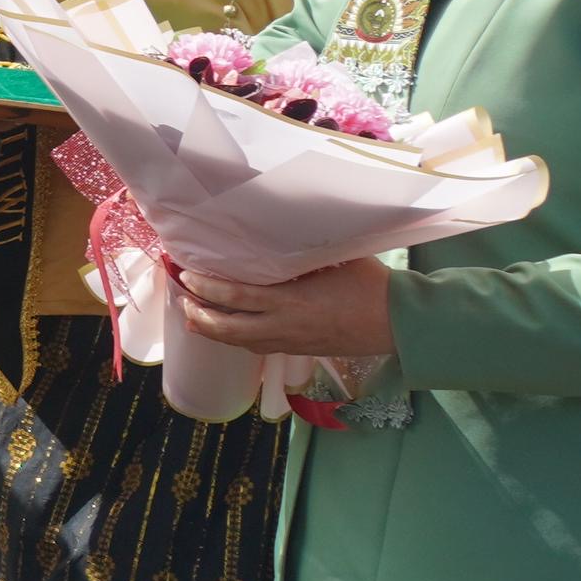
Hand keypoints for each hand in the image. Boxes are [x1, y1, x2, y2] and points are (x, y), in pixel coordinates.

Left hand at [177, 254, 394, 359]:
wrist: (399, 323)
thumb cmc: (370, 285)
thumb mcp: (335, 258)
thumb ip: (302, 252)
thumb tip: (280, 230)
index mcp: (290, 301)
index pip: (236, 298)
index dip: (206, 289)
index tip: (187, 275)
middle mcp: (285, 325)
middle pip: (229, 329)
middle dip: (200, 316)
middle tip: (182, 301)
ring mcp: (292, 341)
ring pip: (242, 343)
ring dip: (215, 332)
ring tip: (194, 319)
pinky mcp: (302, 350)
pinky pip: (261, 348)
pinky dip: (239, 340)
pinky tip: (232, 332)